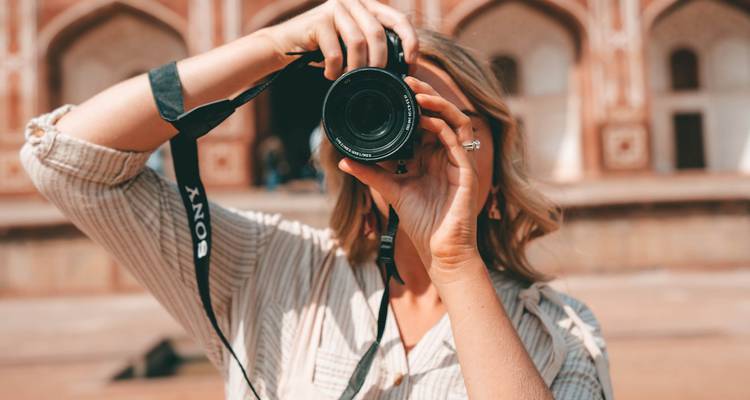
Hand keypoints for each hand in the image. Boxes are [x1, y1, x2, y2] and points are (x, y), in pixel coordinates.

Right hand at [257, 0, 417, 79]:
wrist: (284, 45)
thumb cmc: (323, 49)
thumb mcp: (353, 44)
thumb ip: (374, 46)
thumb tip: (403, 68)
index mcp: (368, 5)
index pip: (398, 19)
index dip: (410, 43)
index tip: (410, 66)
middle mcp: (353, 1)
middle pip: (378, 34)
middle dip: (379, 63)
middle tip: (376, 81)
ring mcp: (335, 8)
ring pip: (358, 43)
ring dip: (356, 68)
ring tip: (350, 79)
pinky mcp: (319, 20)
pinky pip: (335, 52)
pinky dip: (335, 70)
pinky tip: (330, 75)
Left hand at [338, 77, 480, 274]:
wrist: (441, 249)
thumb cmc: (422, 222)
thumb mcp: (390, 190)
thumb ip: (370, 172)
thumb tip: (343, 161)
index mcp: (432, 157)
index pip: (427, 122)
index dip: (415, 104)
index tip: (396, 89)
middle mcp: (446, 155)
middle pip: (442, 115)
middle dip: (426, 95)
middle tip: (407, 80)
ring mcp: (458, 161)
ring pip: (455, 120)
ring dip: (438, 104)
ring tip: (418, 92)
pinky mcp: (466, 171)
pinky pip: (457, 141)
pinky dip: (443, 126)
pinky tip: (427, 118)